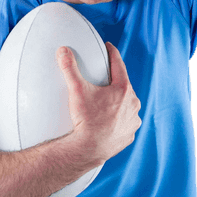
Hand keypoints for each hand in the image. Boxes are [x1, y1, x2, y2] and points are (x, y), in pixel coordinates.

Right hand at [56, 41, 141, 162]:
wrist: (89, 149)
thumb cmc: (85, 120)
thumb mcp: (76, 90)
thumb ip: (69, 68)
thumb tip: (63, 50)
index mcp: (123, 90)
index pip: (119, 65)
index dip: (113, 54)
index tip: (109, 47)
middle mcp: (133, 104)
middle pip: (125, 86)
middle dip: (116, 81)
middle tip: (105, 79)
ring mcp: (133, 121)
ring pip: (128, 106)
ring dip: (120, 102)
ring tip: (107, 102)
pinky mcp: (129, 135)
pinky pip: (126, 123)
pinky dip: (120, 120)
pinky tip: (111, 121)